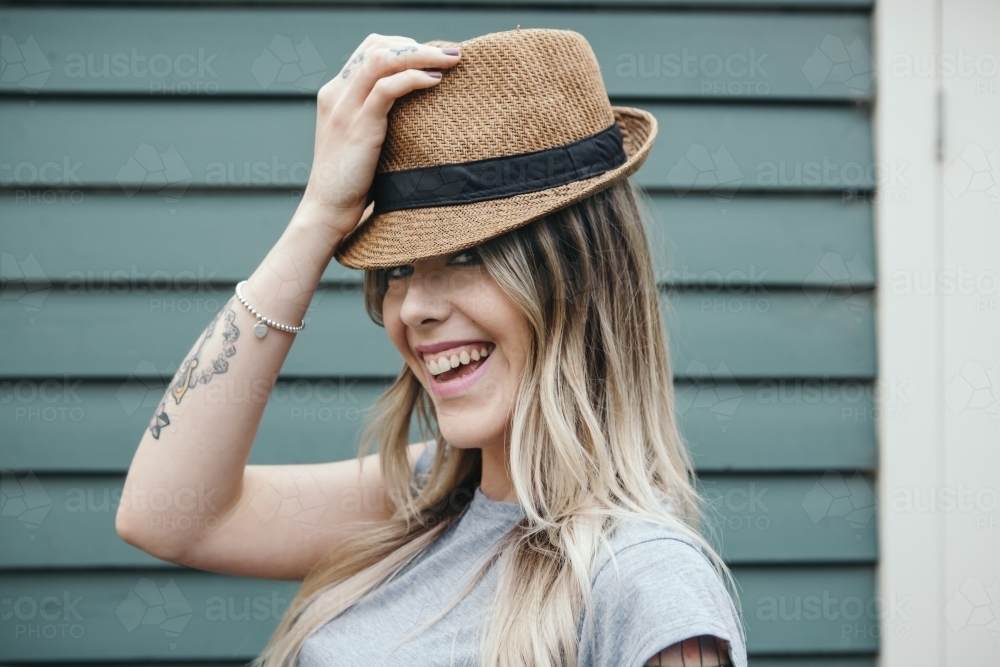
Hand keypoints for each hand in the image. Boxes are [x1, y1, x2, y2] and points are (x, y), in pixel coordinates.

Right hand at [295, 34, 460, 245]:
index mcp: (336, 93)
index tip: (434, 56)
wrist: (328, 210)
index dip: (405, 45)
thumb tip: (414, 110)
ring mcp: (345, 108)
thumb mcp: (360, 140)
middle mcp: (337, 94)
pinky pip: (387, 88)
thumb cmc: (351, 181)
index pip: (370, 50)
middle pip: (377, 46)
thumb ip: (376, 118)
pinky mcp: (358, 126)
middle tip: (451, 52)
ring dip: (421, 54)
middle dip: (417, 44)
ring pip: (383, 60)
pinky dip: (414, 78)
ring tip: (451, 60)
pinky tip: (436, 81)